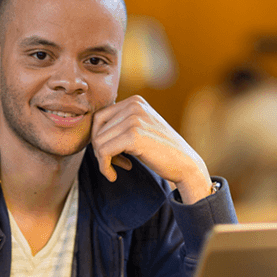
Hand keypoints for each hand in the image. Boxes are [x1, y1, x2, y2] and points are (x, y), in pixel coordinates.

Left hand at [91, 96, 211, 203]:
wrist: (185, 164)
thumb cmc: (162, 150)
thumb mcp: (141, 128)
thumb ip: (121, 124)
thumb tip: (91, 133)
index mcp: (135, 101)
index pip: (99, 117)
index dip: (100, 138)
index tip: (113, 154)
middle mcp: (134, 105)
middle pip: (96, 129)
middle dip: (101, 150)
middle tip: (115, 163)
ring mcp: (134, 119)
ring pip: (98, 141)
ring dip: (103, 160)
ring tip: (117, 168)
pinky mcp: (134, 136)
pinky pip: (104, 152)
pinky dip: (104, 168)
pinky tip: (114, 175)